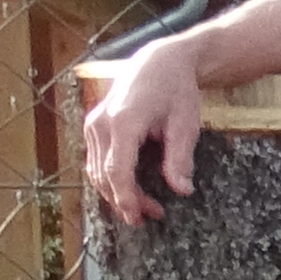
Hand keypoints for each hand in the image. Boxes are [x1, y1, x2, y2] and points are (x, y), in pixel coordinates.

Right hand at [82, 40, 207, 223]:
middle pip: (105, 174)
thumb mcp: (186, 125)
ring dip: (116, 191)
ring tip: (145, 207)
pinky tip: (130, 188)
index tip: (138, 218)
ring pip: (97, 169)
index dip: (126, 198)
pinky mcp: (94, 125)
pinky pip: (97, 158)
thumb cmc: (176, 90)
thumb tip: (182, 190)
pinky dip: (110, 177)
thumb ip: (180, 158)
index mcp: (123, 122)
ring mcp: (94, 123)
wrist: (160, 61)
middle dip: (124, 200)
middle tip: (150, 217)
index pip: (118, 170)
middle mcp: (101, 123)